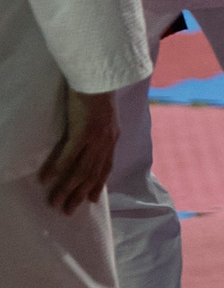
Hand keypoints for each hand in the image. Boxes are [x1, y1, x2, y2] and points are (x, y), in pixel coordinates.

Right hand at [40, 88, 118, 211]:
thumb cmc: (96, 93)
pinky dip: (57, 169)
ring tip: (53, 202)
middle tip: (66, 211)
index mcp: (112, 138)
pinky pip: (68, 155)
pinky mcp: (84, 131)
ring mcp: (96, 138)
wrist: (98, 76)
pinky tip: (46, 179)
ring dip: (66, 188)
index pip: (105, 168)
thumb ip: (98, 132)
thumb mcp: (103, 117)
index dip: (97, 185)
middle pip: (92, 175)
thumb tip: (88, 142)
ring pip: (80, 170)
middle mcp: (107, 141)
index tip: (90, 201)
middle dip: (79, 195)